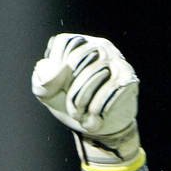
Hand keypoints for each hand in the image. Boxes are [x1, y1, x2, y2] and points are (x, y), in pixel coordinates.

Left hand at [32, 33, 141, 170]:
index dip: (55, 66)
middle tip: (72, 110)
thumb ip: (42, 80)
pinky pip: (110, 88)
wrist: (100, 127)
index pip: (63, 42)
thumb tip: (61, 70)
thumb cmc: (72, 105)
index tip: (57, 88)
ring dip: (82, 102)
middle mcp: (100, 46)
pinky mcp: (128, 76)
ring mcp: (116, 59)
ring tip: (81, 116)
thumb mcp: (48, 94)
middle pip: (76, 59)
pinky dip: (98, 108)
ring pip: (93, 74)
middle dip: (69, 90)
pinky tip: (97, 118)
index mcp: (80, 44)